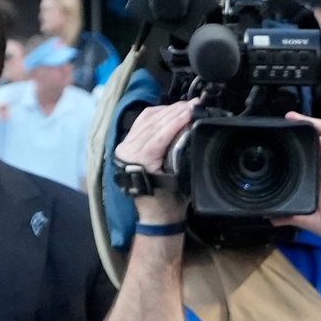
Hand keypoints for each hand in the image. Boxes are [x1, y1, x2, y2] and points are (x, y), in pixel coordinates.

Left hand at [114, 97, 197, 223]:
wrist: (156, 217)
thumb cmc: (169, 203)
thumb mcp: (179, 179)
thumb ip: (182, 153)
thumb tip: (191, 128)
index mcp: (138, 161)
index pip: (159, 134)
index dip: (177, 119)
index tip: (192, 109)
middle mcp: (127, 151)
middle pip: (153, 123)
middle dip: (175, 111)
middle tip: (195, 104)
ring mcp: (125, 146)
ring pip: (147, 119)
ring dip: (168, 110)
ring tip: (187, 105)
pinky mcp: (128, 144)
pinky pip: (142, 122)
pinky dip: (157, 113)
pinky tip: (171, 109)